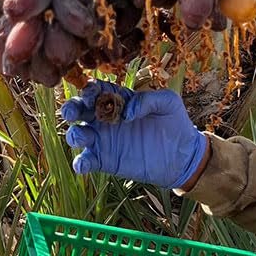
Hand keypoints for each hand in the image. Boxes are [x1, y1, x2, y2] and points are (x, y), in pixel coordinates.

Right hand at [61, 81, 207, 188]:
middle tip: (72, 113)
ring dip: (74, 135)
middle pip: (79, 110)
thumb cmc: (176, 124)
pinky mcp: (106, 161)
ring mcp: (104, 140)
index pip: (96, 90)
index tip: (91, 94)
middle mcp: (106, 118)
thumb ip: (148, 99)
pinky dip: (80, 163)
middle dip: (71, 109)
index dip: (89, 90)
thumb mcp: (168, 102)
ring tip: (83, 137)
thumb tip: (126, 111)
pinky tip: (83, 164)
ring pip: (77, 135)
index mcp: (118, 99)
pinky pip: (87, 161)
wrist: (183, 156)